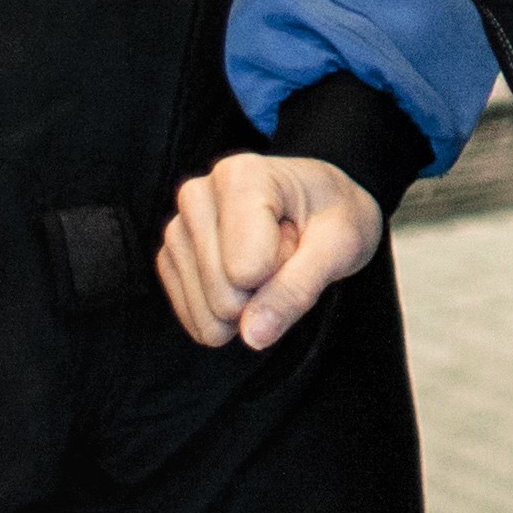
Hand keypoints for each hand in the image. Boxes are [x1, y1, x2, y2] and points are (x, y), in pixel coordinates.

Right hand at [160, 152, 379, 352]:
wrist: (321, 208)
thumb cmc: (335, 216)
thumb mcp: (340, 247)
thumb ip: (297, 290)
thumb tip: (253, 336)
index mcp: (239, 176)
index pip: (248, 270)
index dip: (284, 270)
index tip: (299, 237)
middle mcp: (197, 195)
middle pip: (225, 295)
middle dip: (266, 289)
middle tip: (286, 251)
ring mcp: (178, 228)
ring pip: (208, 314)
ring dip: (249, 301)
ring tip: (268, 259)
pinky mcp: (172, 259)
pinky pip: (197, 320)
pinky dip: (229, 315)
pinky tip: (245, 276)